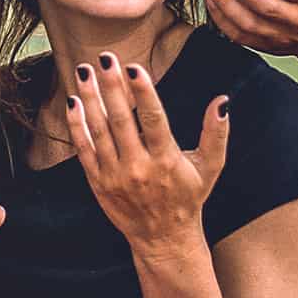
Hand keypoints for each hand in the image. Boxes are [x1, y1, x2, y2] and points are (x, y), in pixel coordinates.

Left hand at [66, 52, 229, 263]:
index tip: (134, 67)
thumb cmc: (188, 198)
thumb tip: (223, 101)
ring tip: (84, 71)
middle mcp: (139, 168)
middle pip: (122, 121)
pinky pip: (84, 150)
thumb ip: (216, 133)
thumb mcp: (210, 168)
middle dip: (112, 88)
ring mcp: (115, 176)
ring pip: (99, 132)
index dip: (144, 93)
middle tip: (104, 59)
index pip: (154, 120)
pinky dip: (77, 126)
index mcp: (167, 161)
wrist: (163, 239)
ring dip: (90, 100)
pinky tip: (74, 102)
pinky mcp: (98, 183)